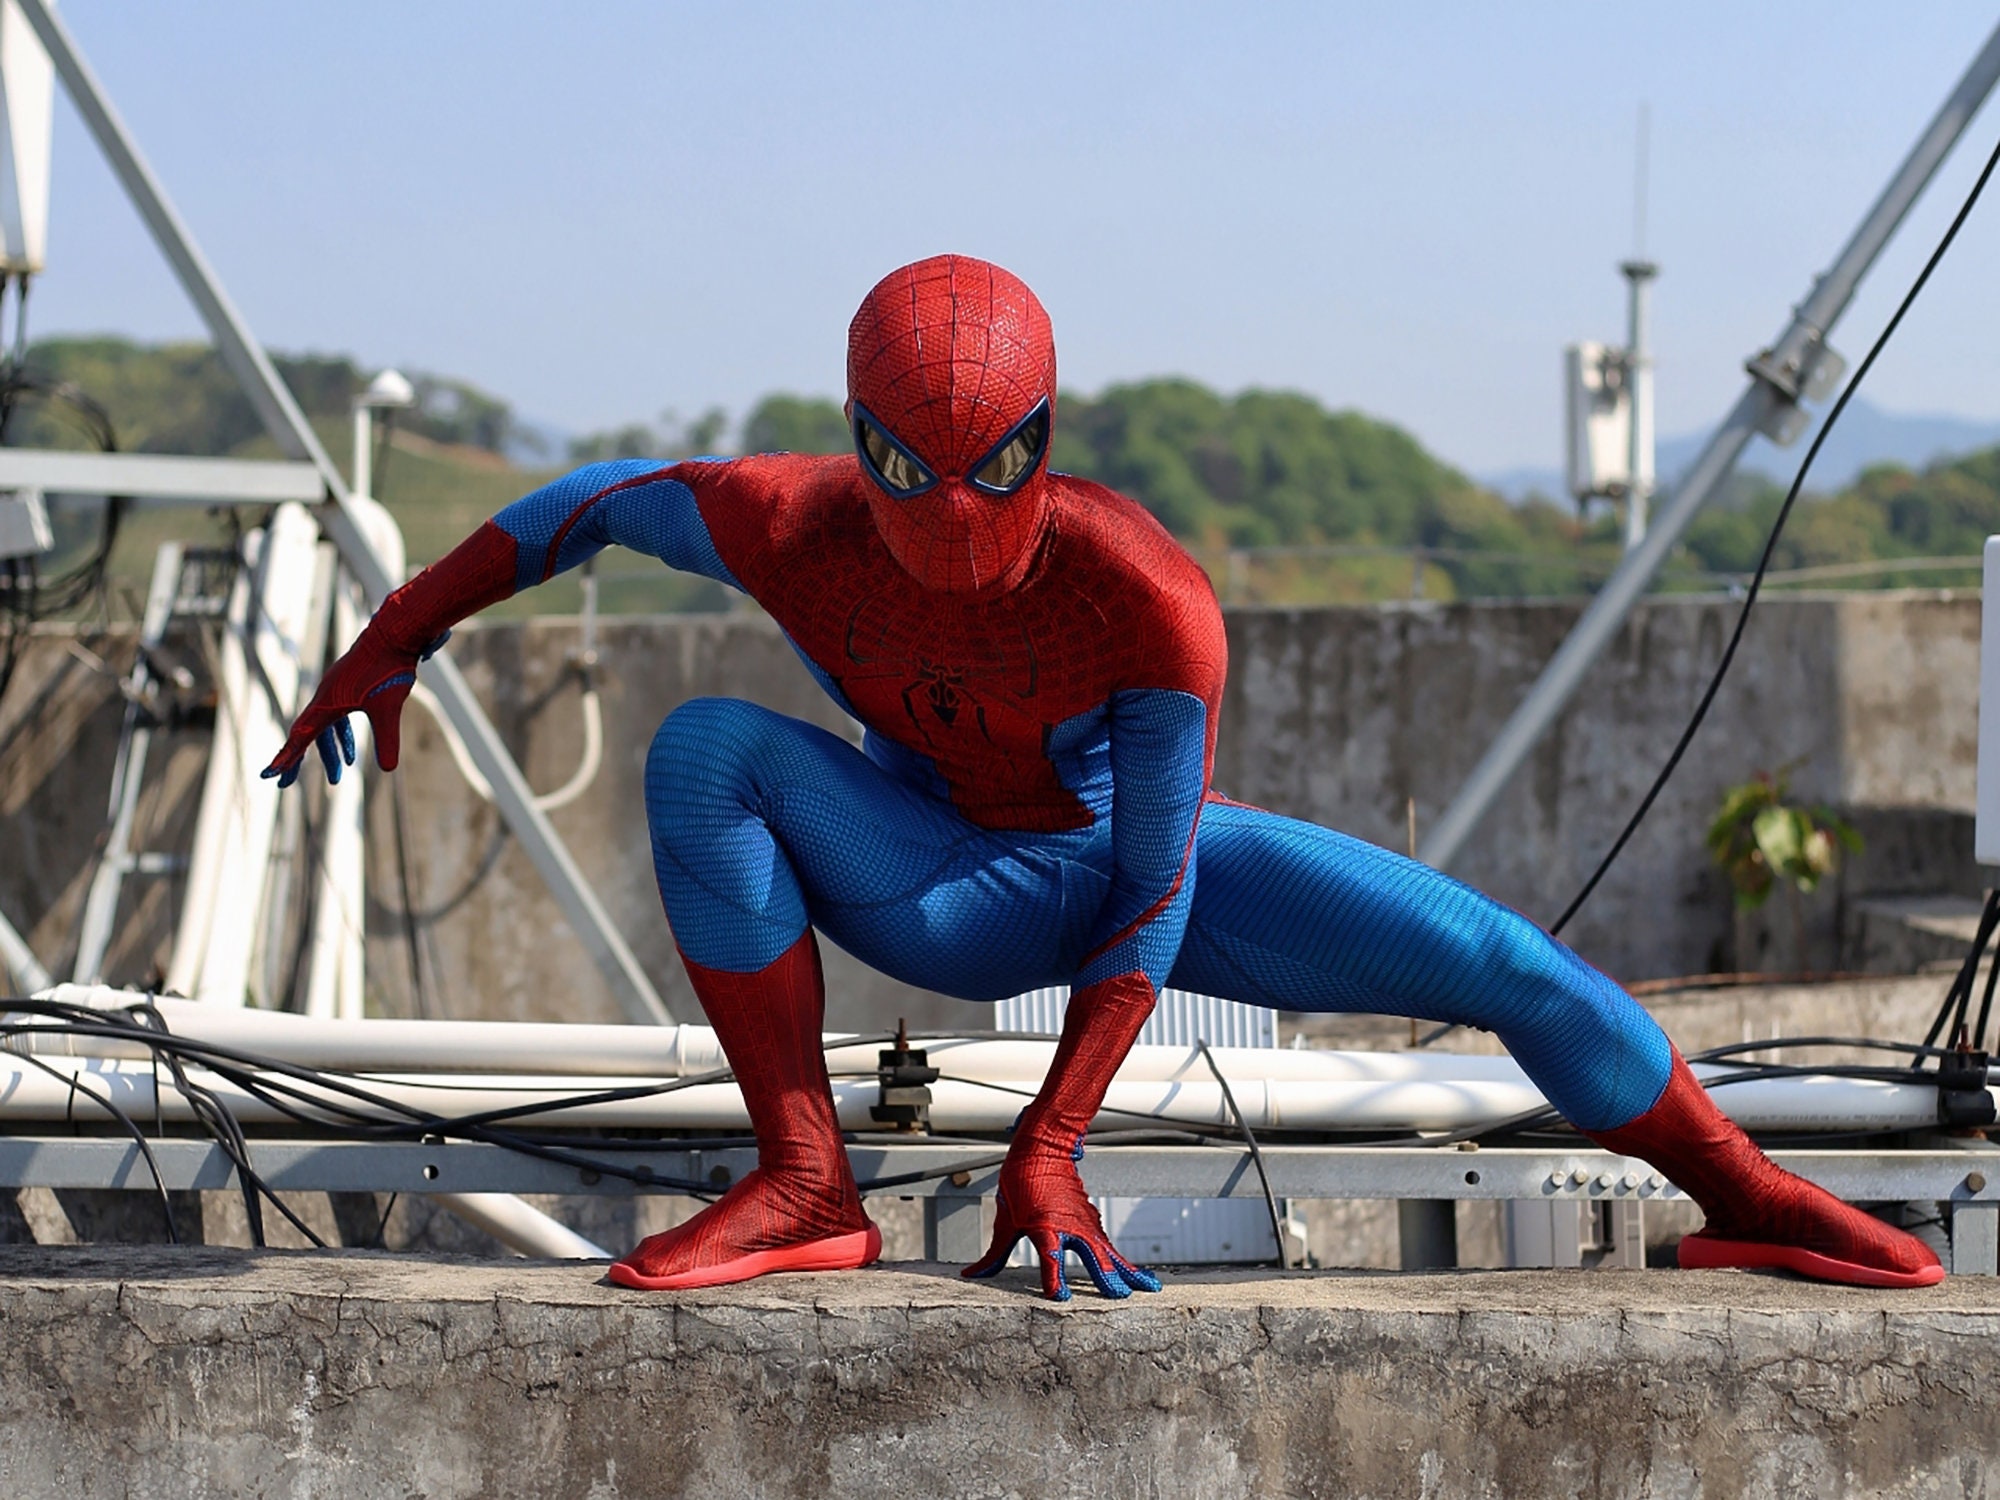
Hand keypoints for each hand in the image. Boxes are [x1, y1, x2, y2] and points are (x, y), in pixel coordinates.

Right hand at [261, 626, 447, 786]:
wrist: (394, 633)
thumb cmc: (389, 669)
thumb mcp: (389, 709)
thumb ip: (387, 739)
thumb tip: (388, 770)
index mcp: (327, 704)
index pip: (300, 736)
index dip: (286, 756)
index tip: (270, 775)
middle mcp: (325, 696)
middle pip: (306, 734)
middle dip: (298, 759)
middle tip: (286, 783)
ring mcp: (335, 689)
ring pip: (324, 726)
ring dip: (329, 750)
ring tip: (340, 775)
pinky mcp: (347, 684)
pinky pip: (336, 716)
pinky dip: (341, 735)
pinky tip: (353, 752)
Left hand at [962, 1132, 1161, 1300]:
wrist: (1043, 1148)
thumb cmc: (1020, 1182)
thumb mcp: (1004, 1219)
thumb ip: (994, 1253)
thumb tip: (972, 1275)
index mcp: (1044, 1226)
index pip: (1050, 1258)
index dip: (1054, 1279)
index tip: (1058, 1297)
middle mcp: (1070, 1226)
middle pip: (1092, 1257)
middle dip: (1105, 1278)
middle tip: (1118, 1297)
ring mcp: (1085, 1223)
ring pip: (1109, 1252)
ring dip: (1127, 1271)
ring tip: (1148, 1289)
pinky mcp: (1091, 1222)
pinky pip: (1108, 1246)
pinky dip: (1123, 1262)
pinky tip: (1135, 1278)